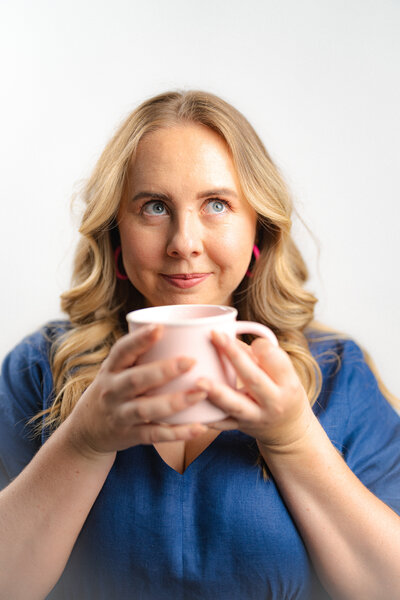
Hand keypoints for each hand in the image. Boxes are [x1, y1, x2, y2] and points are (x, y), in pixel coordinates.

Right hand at [66, 325, 207, 458]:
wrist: (87, 431)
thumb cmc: (113, 390)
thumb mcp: (116, 370)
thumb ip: (140, 354)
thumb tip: (181, 327)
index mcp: (111, 369)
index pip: (122, 351)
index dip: (139, 339)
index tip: (160, 327)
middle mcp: (112, 391)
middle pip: (136, 380)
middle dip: (164, 370)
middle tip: (191, 361)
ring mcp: (120, 415)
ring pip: (146, 409)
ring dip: (175, 401)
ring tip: (201, 392)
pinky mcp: (130, 436)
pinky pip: (155, 435)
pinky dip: (178, 433)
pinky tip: (199, 427)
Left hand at [196, 331, 314, 449]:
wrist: (289, 428)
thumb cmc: (281, 390)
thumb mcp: (281, 373)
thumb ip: (258, 355)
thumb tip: (227, 332)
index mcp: (287, 383)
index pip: (274, 358)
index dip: (259, 345)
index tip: (247, 336)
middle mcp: (274, 402)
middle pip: (253, 377)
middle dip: (233, 356)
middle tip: (215, 336)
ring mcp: (257, 417)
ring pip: (236, 405)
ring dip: (217, 393)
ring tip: (199, 381)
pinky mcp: (241, 427)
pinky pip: (222, 424)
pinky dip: (208, 417)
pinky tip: (191, 408)